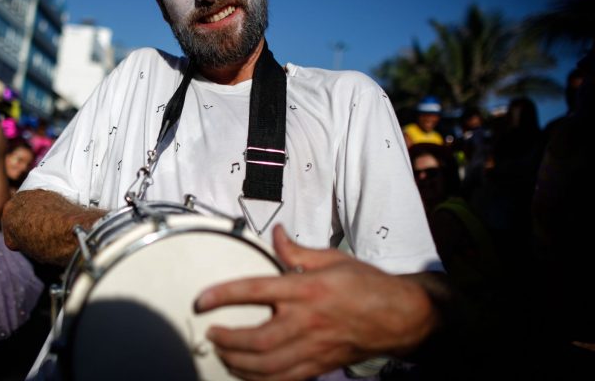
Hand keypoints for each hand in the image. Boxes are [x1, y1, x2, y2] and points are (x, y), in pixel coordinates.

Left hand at [194, 225, 436, 380]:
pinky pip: (284, 379)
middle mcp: (307, 321)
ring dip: (238, 363)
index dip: (224, 295)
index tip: (202, 300)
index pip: (255, 290)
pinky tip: (246, 374)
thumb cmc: (367, 285)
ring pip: (267, 366)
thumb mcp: (332, 258)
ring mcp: (313, 347)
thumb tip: (275, 235)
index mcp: (307, 289)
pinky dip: (260, 380)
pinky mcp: (319, 365)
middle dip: (227, 339)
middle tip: (211, 333)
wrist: (399, 316)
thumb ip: (297, 250)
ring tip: (222, 353)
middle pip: (257, 339)